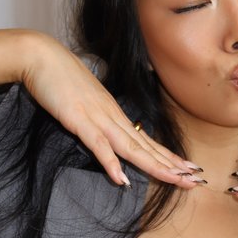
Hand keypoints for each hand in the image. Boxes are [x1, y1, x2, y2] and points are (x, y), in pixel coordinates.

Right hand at [18, 34, 202, 188]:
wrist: (41, 57)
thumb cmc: (60, 80)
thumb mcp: (84, 104)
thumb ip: (96, 122)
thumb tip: (106, 138)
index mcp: (115, 115)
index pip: (147, 141)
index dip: (167, 157)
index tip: (187, 170)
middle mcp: (113, 117)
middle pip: (147, 147)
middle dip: (172, 166)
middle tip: (196, 180)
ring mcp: (98, 118)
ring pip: (131, 147)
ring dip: (154, 165)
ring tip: (175, 179)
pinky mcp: (78, 119)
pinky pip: (97, 144)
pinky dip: (110, 162)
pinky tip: (121, 179)